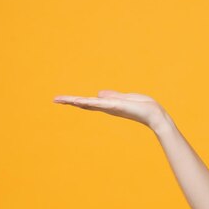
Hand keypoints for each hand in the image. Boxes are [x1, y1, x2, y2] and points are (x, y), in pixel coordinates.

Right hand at [53, 90, 168, 130]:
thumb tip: (98, 94)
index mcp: (108, 105)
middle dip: (70, 101)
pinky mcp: (115, 106)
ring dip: (75, 101)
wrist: (154, 114)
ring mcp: (110, 108)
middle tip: (55, 99)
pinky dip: (88, 102)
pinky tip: (78, 101)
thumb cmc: (142, 107)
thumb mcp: (124, 98)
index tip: (63, 99)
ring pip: (88, 104)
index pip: (89, 102)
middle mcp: (107, 108)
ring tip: (61, 99)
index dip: (76, 100)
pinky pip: (99, 103)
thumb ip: (112, 96)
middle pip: (84, 104)